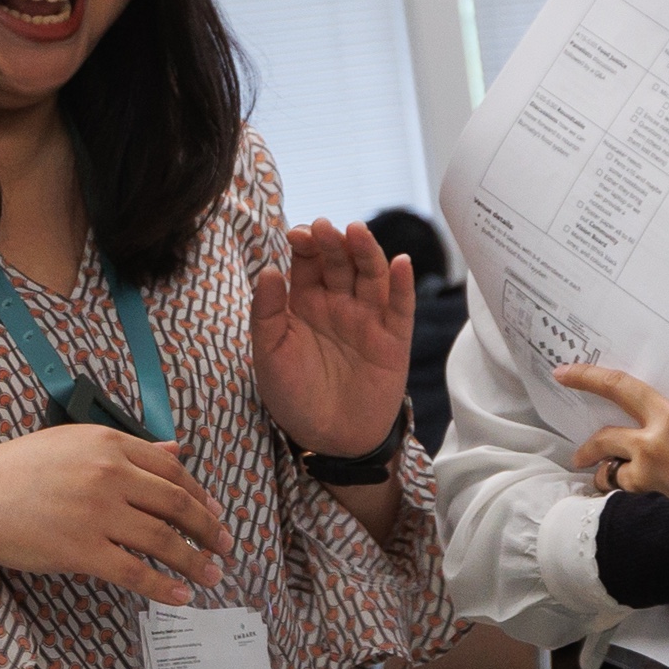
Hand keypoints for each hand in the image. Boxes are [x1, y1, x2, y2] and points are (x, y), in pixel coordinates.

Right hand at [0, 423, 234, 606]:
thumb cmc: (22, 469)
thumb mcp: (78, 443)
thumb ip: (131, 448)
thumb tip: (178, 450)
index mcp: (110, 444)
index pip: (173, 471)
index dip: (201, 496)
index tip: (214, 515)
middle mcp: (109, 474)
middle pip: (177, 505)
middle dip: (209, 530)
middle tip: (225, 548)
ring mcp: (96, 513)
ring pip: (163, 540)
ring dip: (195, 561)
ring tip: (211, 575)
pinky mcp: (81, 550)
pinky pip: (134, 572)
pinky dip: (163, 587)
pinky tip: (180, 596)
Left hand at [251, 219, 413, 458]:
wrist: (329, 440)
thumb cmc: (294, 396)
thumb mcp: (268, 355)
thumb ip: (267, 313)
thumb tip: (269, 269)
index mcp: (305, 302)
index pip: (308, 261)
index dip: (305, 244)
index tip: (298, 234)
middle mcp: (338, 303)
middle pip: (340, 262)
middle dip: (333, 242)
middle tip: (325, 228)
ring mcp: (368, 318)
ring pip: (371, 275)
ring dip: (366, 251)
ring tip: (357, 233)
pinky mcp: (393, 338)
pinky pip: (400, 307)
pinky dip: (402, 285)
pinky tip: (400, 263)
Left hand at [555, 364, 668, 497]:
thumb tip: (655, 428)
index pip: (619, 387)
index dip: (587, 378)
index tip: (564, 374)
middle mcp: (650, 442)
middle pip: (602, 437)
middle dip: (587, 448)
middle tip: (579, 456)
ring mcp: (644, 474)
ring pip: (608, 472)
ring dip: (610, 477)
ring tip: (622, 487)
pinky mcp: (641, 501)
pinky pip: (621, 495)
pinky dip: (624, 498)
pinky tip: (639, 504)